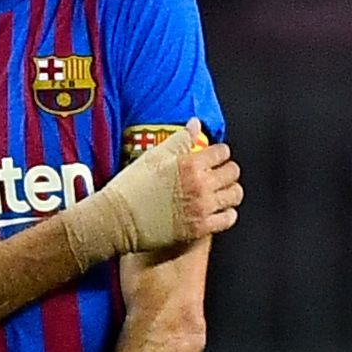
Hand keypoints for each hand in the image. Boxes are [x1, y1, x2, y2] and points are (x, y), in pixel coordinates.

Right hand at [73, 123, 242, 259]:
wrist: (117, 219)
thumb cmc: (131, 188)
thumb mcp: (153, 156)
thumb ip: (179, 140)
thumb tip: (195, 124)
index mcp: (189, 165)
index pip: (222, 152)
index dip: (219, 152)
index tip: (215, 156)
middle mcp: (200, 185)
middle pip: (232, 172)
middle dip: (227, 170)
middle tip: (219, 173)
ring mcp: (202, 208)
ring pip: (234, 195)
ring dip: (230, 191)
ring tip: (221, 191)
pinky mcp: (201, 228)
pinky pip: (228, 218)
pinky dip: (227, 213)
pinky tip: (219, 210)